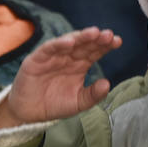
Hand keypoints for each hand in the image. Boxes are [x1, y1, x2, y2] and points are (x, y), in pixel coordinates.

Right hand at [0, 28, 120, 127]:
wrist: (30, 113)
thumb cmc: (55, 104)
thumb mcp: (78, 103)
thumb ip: (93, 95)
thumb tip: (107, 84)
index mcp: (80, 65)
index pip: (95, 51)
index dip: (105, 46)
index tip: (118, 42)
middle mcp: (68, 57)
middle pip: (84, 44)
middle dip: (96, 39)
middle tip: (108, 35)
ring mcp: (53, 56)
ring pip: (68, 42)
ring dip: (80, 37)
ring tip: (93, 33)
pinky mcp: (37, 59)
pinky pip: (48, 49)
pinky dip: (58, 44)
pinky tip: (69, 42)